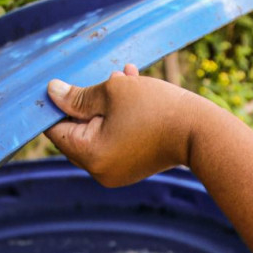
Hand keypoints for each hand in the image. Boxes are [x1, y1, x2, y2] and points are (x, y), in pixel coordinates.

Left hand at [45, 65, 211, 186]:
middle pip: (76, 132)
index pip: (55, 129)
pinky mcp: (130, 168)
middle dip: (87, 102)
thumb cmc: (157, 109)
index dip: (55, 104)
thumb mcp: (113, 91)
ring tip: (125, 79)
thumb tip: (51, 92)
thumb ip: (77, 94)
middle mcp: (99, 171)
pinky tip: (133, 91)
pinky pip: (114, 141)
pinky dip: (118, 119)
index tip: (62, 83)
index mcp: (89, 155)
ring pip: (97, 133)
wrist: (201, 132)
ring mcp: (115, 173)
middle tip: (104, 78)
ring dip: (106, 106)